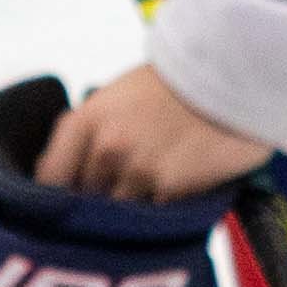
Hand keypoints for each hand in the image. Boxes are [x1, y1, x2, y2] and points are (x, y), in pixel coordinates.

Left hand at [36, 62, 267, 201]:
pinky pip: (157, 214)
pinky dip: (165, 208)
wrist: (237, 72)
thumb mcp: (118, 95)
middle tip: (121, 193)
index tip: (68, 200)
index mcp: (86, 121)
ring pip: (120, 213)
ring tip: (154, 192)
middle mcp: (106, 149)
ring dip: (134, 209)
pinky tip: (179, 188)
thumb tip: (69, 166)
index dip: (57, 194)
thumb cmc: (179, 81)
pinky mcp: (174, 188)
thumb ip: (91, 131)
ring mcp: (140, 170)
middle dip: (98, 201)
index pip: (50, 178)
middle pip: (85, 200)